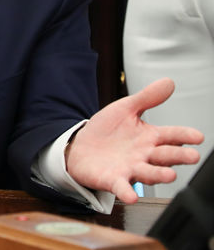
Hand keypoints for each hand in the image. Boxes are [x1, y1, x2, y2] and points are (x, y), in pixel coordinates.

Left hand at [66, 77, 203, 203]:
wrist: (79, 147)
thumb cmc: (106, 130)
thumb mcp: (125, 109)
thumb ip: (147, 98)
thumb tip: (168, 82)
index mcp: (149, 137)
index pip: (171, 135)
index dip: (184, 136)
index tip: (197, 136)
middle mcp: (144, 155)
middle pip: (165, 156)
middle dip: (179, 156)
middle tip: (192, 156)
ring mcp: (130, 168)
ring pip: (148, 173)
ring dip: (159, 175)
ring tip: (170, 175)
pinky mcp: (113, 179)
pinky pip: (122, 187)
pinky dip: (127, 192)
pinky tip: (132, 195)